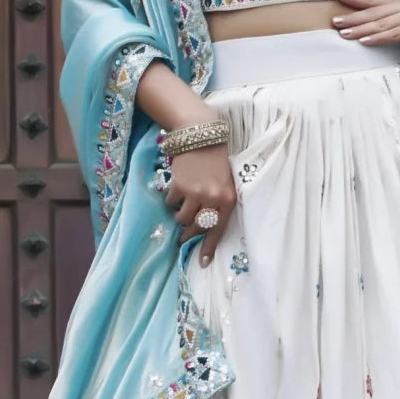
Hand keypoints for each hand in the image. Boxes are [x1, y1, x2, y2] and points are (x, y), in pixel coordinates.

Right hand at [164, 144, 236, 266]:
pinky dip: (171, 199)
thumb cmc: (216, 162)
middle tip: (182, 236)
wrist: (201, 136)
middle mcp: (213, 198)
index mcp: (228, 199)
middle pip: (197, 227)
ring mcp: (195, 192)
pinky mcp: (179, 185)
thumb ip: (218, 204)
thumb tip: (204, 228)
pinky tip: (176, 190)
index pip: (218, 229)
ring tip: (181, 207)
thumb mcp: (226, 183)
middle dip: (188, 233)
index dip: (208, 247)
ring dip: (179, 216)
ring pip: (181, 218)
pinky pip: (171, 202)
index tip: (202, 262)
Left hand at [332, 0, 399, 50]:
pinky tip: (365, 42)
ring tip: (345, 34)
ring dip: (361, 30)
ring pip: (381, 24)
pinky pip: (393, 34)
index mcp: (398, 0)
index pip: (373, 0)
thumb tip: (354, 22)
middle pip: (374, 12)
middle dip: (353, 17)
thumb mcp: (396, 22)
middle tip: (336, 22)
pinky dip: (378, 38)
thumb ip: (381, 18)